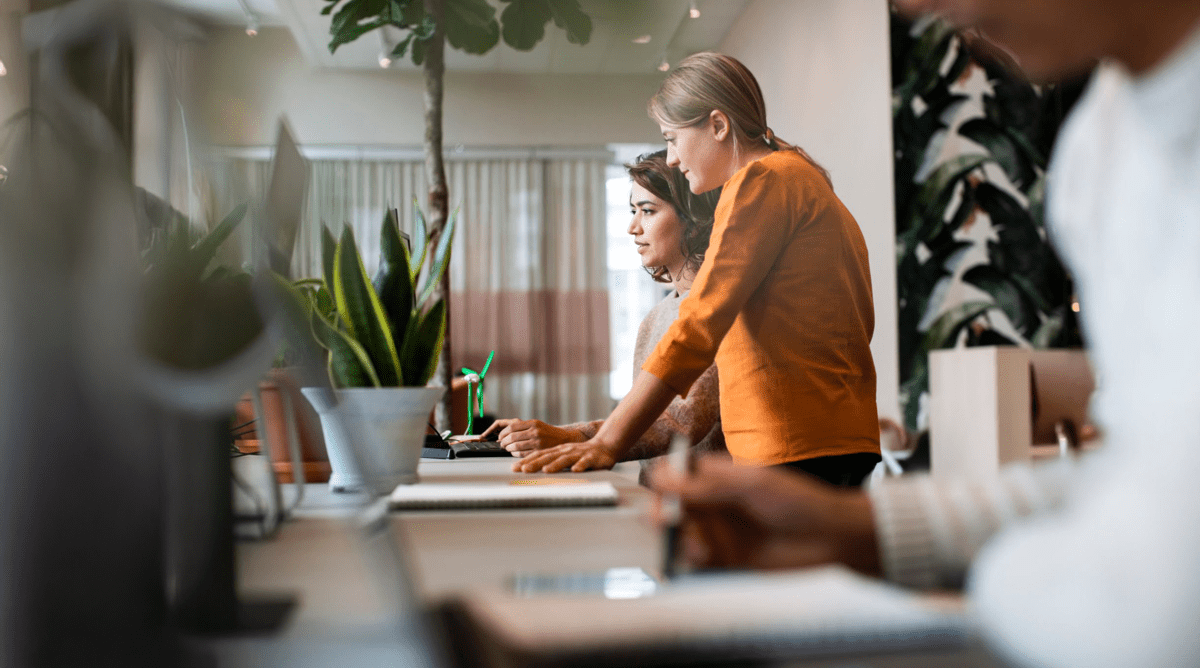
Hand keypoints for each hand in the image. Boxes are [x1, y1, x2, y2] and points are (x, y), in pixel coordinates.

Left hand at [482, 419, 586, 456]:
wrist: (565, 439)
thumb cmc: (548, 432)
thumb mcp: (536, 424)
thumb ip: (522, 427)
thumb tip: (504, 432)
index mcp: (533, 423)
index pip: (511, 427)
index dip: (502, 433)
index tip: (500, 437)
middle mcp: (535, 431)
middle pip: (512, 437)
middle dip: (503, 442)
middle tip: (501, 444)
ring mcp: (538, 442)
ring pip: (515, 446)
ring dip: (508, 448)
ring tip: (507, 448)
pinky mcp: (539, 452)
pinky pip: (521, 454)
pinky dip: (515, 454)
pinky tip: (514, 453)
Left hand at [511, 439, 618, 472]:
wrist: (604, 446)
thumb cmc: (582, 454)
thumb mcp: (563, 455)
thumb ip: (549, 460)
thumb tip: (527, 468)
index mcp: (557, 451)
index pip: (539, 455)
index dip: (526, 461)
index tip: (515, 468)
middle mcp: (566, 451)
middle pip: (548, 457)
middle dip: (536, 463)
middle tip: (524, 470)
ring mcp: (579, 454)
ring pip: (565, 459)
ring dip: (556, 465)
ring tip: (547, 470)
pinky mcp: (591, 459)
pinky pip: (585, 463)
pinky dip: (580, 466)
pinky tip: (575, 471)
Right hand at [649, 457, 880, 574]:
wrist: (830, 538)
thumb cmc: (798, 501)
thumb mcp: (750, 485)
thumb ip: (706, 485)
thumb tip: (663, 477)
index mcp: (719, 476)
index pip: (680, 473)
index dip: (665, 479)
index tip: (660, 487)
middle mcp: (716, 502)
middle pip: (674, 505)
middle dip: (664, 511)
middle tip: (663, 519)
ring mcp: (720, 531)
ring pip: (682, 533)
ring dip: (678, 537)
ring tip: (690, 541)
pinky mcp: (727, 558)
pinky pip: (697, 559)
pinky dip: (692, 558)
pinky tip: (702, 555)